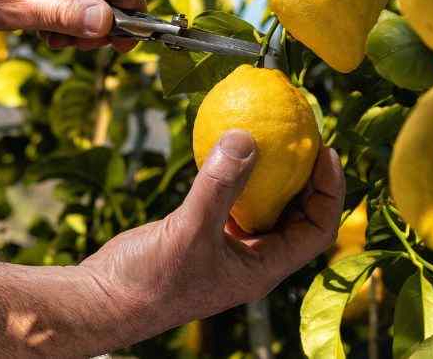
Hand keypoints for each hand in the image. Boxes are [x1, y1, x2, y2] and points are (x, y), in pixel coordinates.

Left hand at [0, 0, 145, 51]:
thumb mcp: (19, 11)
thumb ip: (67, 16)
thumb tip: (110, 22)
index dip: (132, 19)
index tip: (117, 47)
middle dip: (99, 22)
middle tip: (66, 47)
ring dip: (78, 14)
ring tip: (46, 36)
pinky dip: (62, 0)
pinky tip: (34, 16)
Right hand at [78, 131, 345, 338]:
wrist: (104, 299)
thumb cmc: (151, 281)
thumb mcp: (189, 231)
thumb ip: (218, 185)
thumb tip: (247, 137)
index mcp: (262, 268)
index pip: (315, 230)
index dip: (329, 191)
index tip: (325, 150)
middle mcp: (250, 257)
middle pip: (296, 214)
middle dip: (305, 175)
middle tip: (303, 133)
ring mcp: (225, 245)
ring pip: (262, 204)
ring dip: (270, 171)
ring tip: (274, 132)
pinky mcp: (200, 231)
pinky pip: (228, 197)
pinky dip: (233, 172)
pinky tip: (228, 143)